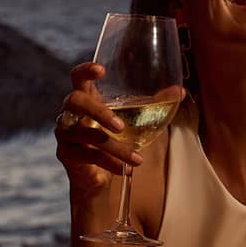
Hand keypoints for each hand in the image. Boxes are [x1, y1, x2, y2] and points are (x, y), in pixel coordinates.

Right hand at [53, 62, 142, 200]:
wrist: (98, 176)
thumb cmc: (115, 140)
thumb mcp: (135, 121)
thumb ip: (153, 104)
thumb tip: (180, 91)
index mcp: (86, 98)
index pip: (78, 77)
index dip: (85, 70)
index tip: (101, 70)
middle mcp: (70, 112)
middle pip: (75, 101)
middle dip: (98, 112)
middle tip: (120, 125)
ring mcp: (65, 133)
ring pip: (87, 135)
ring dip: (115, 147)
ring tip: (137, 158)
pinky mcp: (66, 154)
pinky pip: (87, 155)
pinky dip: (109, 163)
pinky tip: (124, 169)